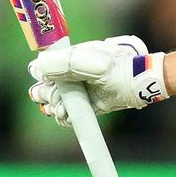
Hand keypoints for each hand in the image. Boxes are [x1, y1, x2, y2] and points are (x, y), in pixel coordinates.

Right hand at [28, 35, 168, 126]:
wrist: (138, 84)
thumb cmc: (117, 68)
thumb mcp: (93, 63)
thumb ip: (66, 63)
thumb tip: (38, 67)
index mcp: (69, 58)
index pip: (42, 67)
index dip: (41, 76)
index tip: (48, 82)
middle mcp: (70, 75)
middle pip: (43, 87)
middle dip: (46, 95)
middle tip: (58, 99)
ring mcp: (77, 91)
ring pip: (52, 102)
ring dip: (54, 107)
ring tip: (64, 109)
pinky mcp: (85, 105)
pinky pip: (66, 114)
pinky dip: (64, 118)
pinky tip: (69, 116)